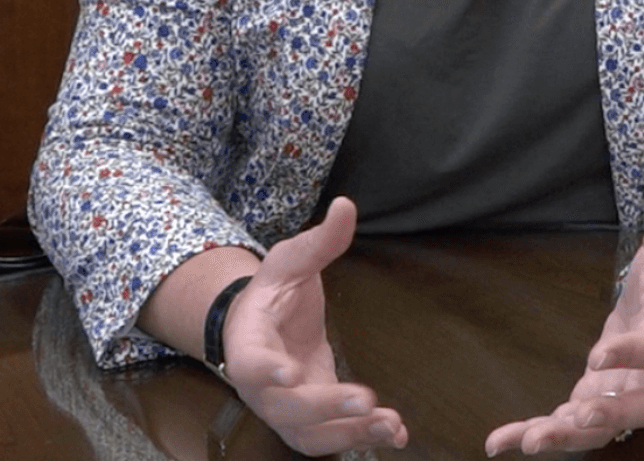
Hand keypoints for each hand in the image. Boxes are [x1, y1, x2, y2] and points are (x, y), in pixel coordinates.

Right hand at [219, 197, 407, 455]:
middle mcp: (261, 385)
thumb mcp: (292, 260)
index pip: (250, 363)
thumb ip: (319, 241)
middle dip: (325, 407)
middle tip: (366, 399)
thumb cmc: (274, 291)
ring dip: (349, 435)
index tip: (291, 372)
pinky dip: (360, 440)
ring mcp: (284, 408)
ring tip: (389, 425)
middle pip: (285, 408)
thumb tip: (346, 206)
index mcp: (248, 342)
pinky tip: (394, 433)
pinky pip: (329, 439)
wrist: (264, 325)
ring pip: (308, 435)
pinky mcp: (310, 420)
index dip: (267, 371)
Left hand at [483, 220, 643, 455]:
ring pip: (599, 427)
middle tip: (576, 418)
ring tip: (527, 442)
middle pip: (637, 409)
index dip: (629, 354)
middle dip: (607, 417)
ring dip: (564, 436)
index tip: (597, 356)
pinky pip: (567, 422)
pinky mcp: (593, 397)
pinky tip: (498, 442)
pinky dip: (533, 433)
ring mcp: (620, 392)